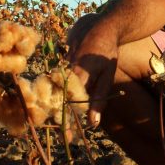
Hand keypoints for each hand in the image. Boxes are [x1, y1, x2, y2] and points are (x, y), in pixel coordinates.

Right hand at [67, 13, 118, 127]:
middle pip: (58, 100)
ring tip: (64, 128)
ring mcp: (61, 66)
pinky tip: (62, 108)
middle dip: (60, 119)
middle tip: (65, 136)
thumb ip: (100, 99)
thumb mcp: (107, 76)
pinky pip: (57, 84)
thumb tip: (93, 124)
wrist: (101, 27)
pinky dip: (60, 96)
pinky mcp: (60, 64)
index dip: (68, 121)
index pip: (69, 103)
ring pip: (56, 92)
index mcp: (77, 74)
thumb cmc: (107, 53)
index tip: (68, 137)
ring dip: (59, 109)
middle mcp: (65, 71)